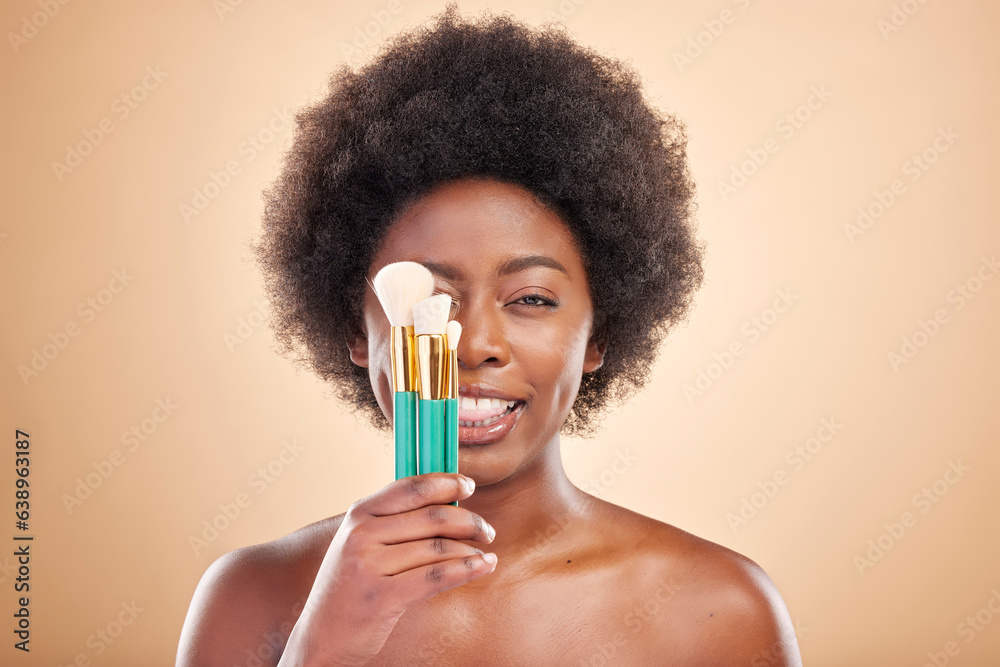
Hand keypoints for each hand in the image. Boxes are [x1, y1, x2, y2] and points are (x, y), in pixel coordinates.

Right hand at [277, 473, 496, 665]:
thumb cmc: (350, 588)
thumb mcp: (360, 544)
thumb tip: (448, 502)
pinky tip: (482, 567)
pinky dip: (466, 569)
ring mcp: (368, 565)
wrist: (320, 638)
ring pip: (438, 548)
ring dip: (471, 551)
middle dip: (469, 521)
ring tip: (485, 555)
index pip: (411, 488)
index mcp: (358, 515)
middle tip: (486, 530)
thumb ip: (394, 522)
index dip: (446, 483)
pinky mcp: (381, 597)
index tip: (469, 485)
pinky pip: (436, 577)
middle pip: (432, 517)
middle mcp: (361, 535)